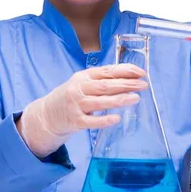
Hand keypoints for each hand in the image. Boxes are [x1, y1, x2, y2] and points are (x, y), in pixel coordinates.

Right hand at [17, 64, 147, 156]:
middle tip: (143, 85)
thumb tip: (129, 78)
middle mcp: (79, 89)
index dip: (125, 70)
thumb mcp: (82, 83)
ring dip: (119, 99)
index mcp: (83, 76)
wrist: (47, 114)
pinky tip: (117, 118)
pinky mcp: (75, 121)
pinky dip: (104, 120)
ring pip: (100, 101)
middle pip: (105, 85)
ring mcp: (76, 105)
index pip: (107, 71)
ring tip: (136, 98)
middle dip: (126, 84)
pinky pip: (91, 121)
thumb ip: (101, 80)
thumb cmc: (71, 97)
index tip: (141, 72)